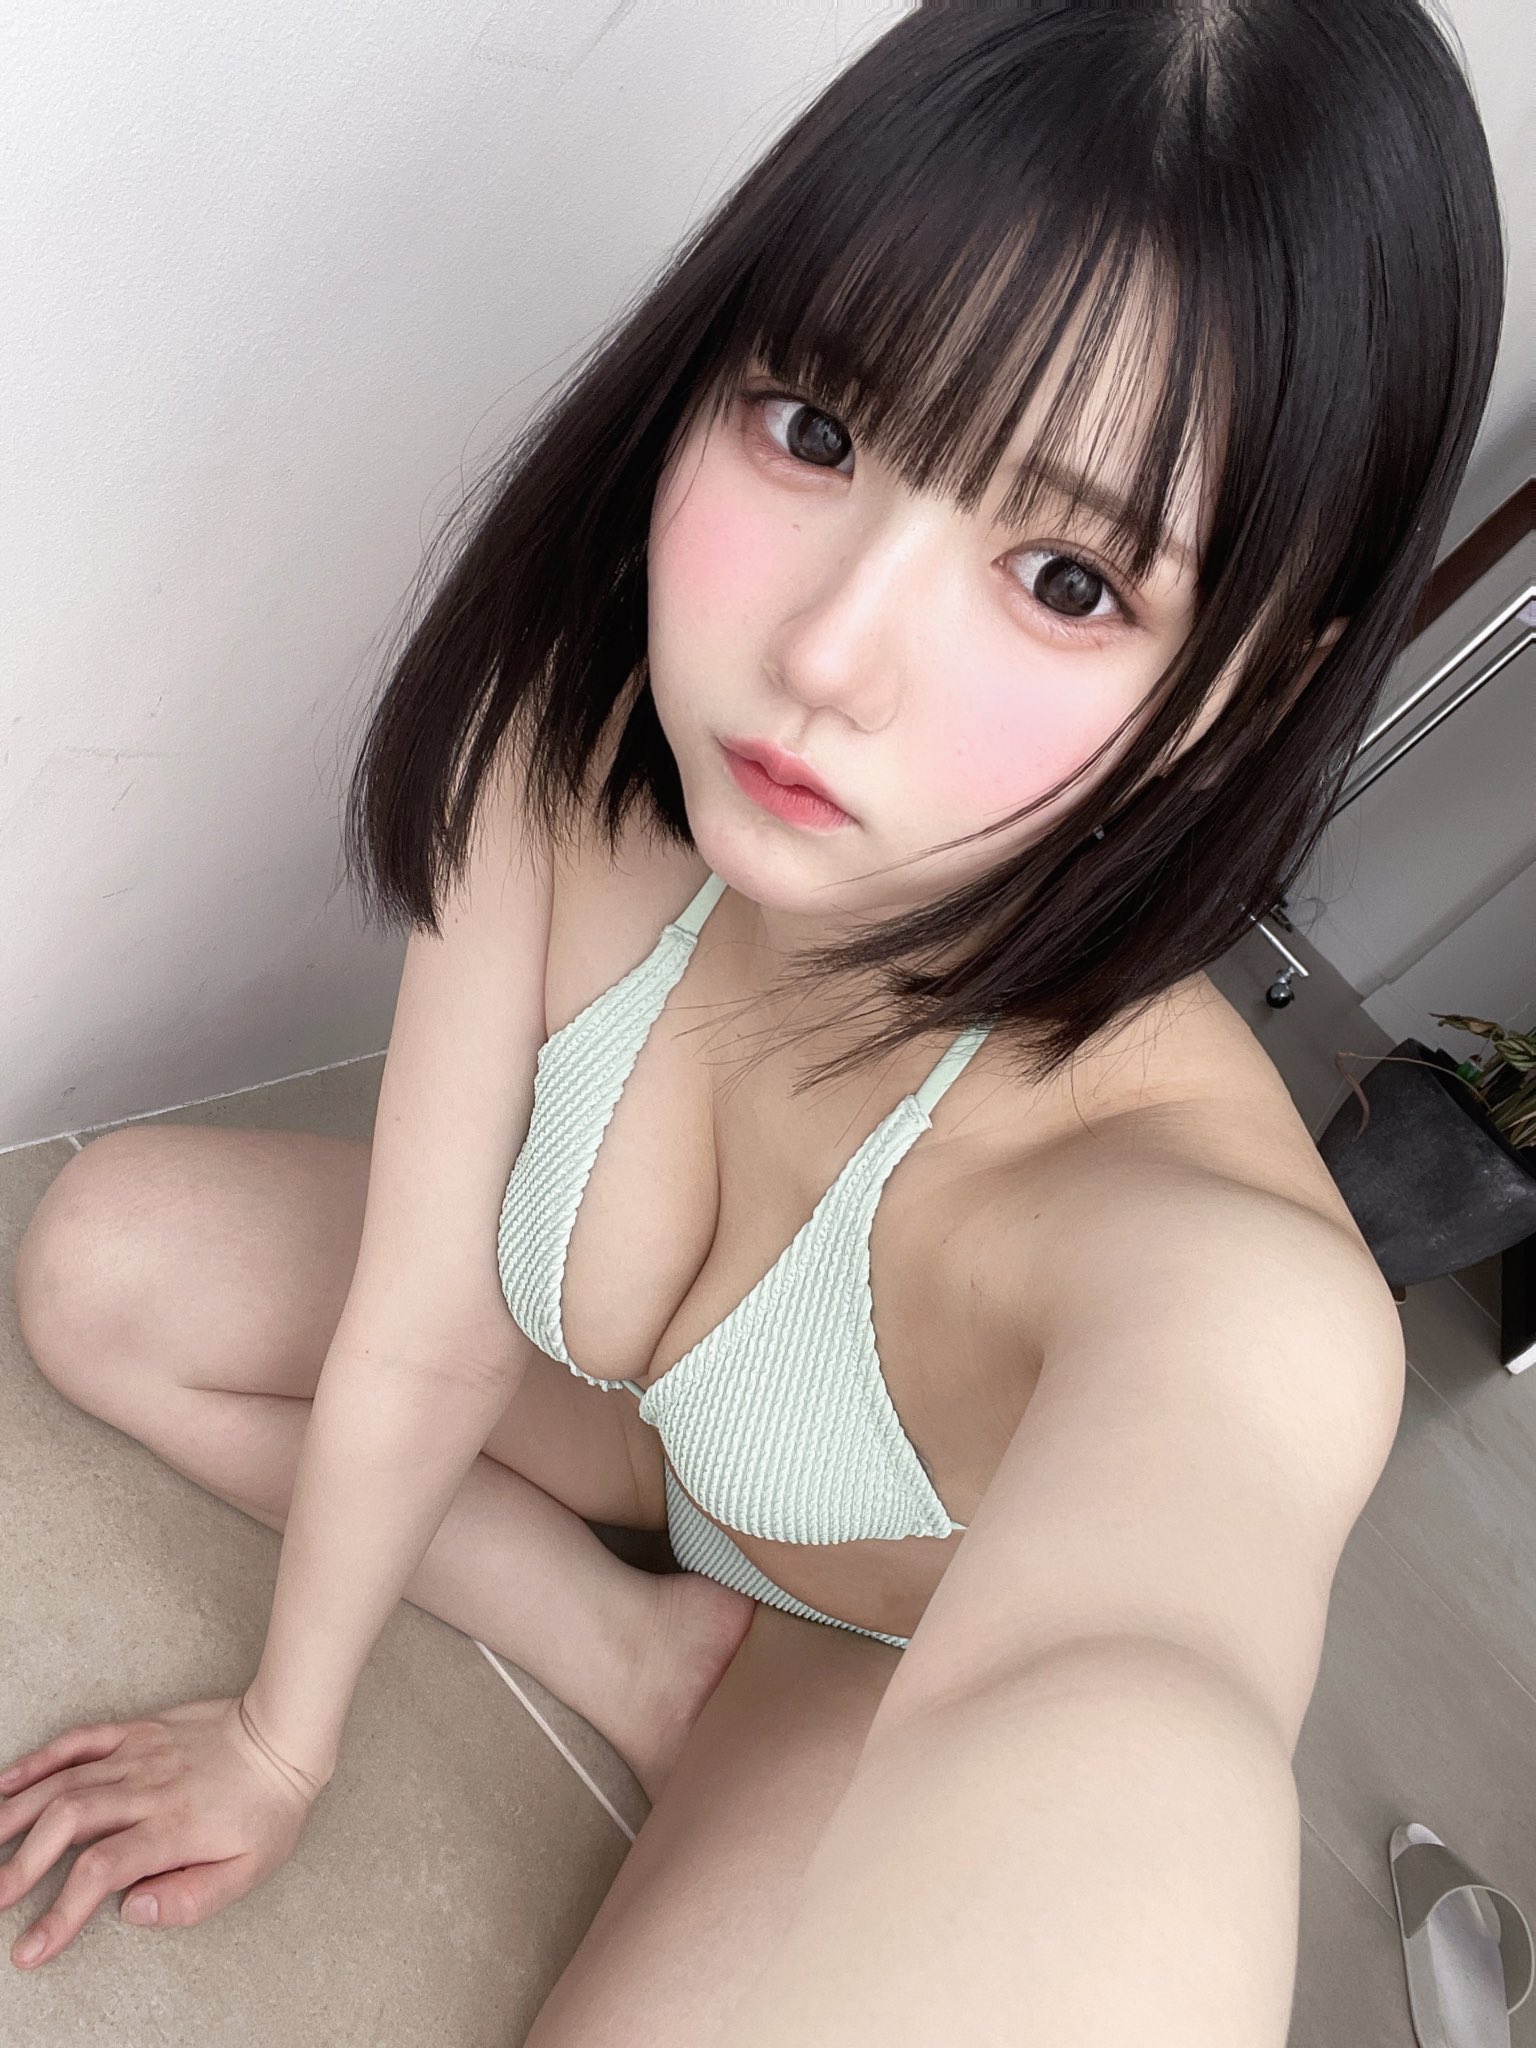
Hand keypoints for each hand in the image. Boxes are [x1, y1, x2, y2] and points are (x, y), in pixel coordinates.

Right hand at [1, 1693, 328, 1970]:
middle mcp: (147, 1788)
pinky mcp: (138, 1730)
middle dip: (22, 1863)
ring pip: (66, 1781)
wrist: (285, 1736)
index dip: (60, 1912)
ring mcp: (139, 1754)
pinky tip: (8, 1782)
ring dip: (17, 1814)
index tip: (30, 1949)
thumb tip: (132, 1912)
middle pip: (69, 1822)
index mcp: (173, 1828)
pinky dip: (40, 1759)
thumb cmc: (268, 1809)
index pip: (102, 1871)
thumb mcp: (250, 1869)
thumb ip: (192, 1899)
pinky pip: (81, 1740)